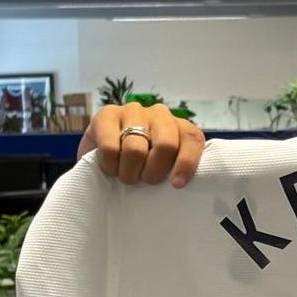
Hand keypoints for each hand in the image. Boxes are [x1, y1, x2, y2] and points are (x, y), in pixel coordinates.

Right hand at [78, 102, 205, 186]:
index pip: (192, 139)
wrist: (104, 152)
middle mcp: (160, 114)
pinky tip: (111, 167)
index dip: (186, 163)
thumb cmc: (143, 166)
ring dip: (129, 172)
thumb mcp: (167, 167)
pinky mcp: (107, 114)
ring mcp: (133, 111)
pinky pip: (110, 148)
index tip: (176, 185)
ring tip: (126, 176)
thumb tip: (179, 184)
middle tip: (144, 180)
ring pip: (136, 149)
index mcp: (181, 127)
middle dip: (153, 172)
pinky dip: (110, 165)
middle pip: (166, 145)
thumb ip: (178, 169)